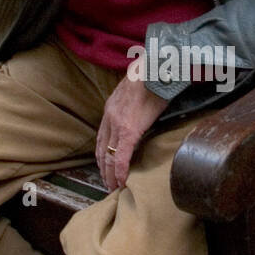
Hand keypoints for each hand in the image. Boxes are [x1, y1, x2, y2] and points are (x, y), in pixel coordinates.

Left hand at [96, 75, 167, 191]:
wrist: (152, 69)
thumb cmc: (150, 77)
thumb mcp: (135, 90)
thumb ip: (133, 104)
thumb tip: (141, 111)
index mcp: (111, 109)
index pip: (102, 138)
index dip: (103, 155)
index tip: (105, 167)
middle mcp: (109, 118)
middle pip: (102, 150)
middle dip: (103, 169)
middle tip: (107, 183)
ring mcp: (118, 125)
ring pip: (108, 156)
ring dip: (109, 174)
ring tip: (113, 186)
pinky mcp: (129, 131)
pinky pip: (121, 156)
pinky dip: (120, 171)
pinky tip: (121, 181)